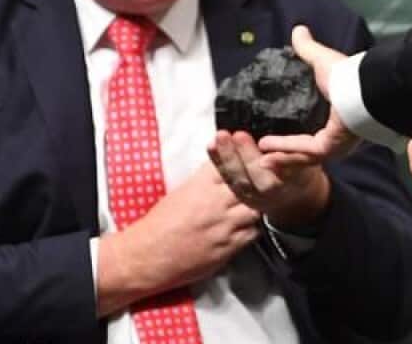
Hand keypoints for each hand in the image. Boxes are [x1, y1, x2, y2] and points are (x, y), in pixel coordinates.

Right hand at [97, 162, 259, 315]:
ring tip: (259, 202)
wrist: (147, 256)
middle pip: (249, 183)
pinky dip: (254, 226)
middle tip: (264, 177)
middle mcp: (215, 203)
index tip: (250, 156)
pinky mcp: (228, 247)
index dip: (244, 157)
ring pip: (256, 207)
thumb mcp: (182, 191)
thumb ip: (206, 178)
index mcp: (201, 185)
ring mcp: (224, 226)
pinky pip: (252, 232)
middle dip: (258, 178)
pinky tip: (249, 224)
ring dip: (259, 204)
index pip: (232, 163)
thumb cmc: (160, 224)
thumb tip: (225, 166)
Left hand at [208, 130, 330, 227]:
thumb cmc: (300, 166)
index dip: (280, 160)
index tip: (267, 148)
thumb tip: (286, 130)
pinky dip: (218, 161)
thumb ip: (297, 150)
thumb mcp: (308, 155)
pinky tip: (211, 145)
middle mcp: (276, 192)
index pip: (291, 169)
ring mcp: (257, 196)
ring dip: (228, 158)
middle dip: (248, 156)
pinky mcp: (242, 194)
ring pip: (241, 180)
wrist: (293, 195)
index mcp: (298, 179)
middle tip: (239, 134)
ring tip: (220, 136)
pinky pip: (228, 178)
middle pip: (261, 178)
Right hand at [256, 26, 360, 161]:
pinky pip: (304, 150)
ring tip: (258, 157)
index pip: (309, 133)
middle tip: (258, 154)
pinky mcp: (330, 147)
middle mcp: (335, 136)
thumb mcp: (321, 60)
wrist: (363, 86)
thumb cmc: (345, 76)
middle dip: (281, 155)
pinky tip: (265, 147)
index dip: (289, 138)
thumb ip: (307, 49)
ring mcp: (334, 145)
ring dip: (279, 155)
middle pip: (304, 151)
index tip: (267, 136)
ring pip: (301, 155)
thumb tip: (298, 29)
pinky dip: (285, 147)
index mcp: (334, 120)